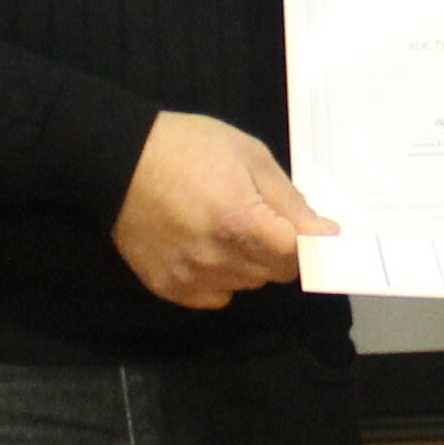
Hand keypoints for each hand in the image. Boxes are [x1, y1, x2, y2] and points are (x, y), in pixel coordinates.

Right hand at [115, 108, 328, 309]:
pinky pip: (216, 296)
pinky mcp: (169, 288)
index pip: (298, 255)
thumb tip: (324, 232)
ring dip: (250, 263)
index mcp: (242, 221)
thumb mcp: (249, 155)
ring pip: (248, 285)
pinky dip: (221, 278)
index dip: (311, 241)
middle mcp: (218, 258)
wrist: (120, 160)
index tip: (312, 229)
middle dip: (280, 249)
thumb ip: (289, 199)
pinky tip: (206, 247)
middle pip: (275, 273)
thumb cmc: (188, 148)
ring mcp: (192, 277)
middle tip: (260, 216)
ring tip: (226, 227)